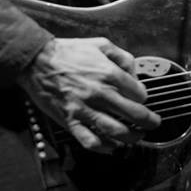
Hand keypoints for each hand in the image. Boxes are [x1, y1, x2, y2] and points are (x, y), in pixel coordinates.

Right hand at [16, 36, 160, 151]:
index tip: (141, 99)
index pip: (138, 93)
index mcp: (108, 73)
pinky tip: (112, 146)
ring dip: (131, 137)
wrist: (37, 61)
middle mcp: (99, 92)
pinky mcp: (70, 120)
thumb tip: (135, 73)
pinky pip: (90, 141)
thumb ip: (122, 56)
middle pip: (133, 114)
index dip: (143, 97)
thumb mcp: (101, 43)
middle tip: (153, 124)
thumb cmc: (69, 51)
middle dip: (148, 122)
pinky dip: (104, 147)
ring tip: (137, 137)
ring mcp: (84, 109)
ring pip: (116, 131)